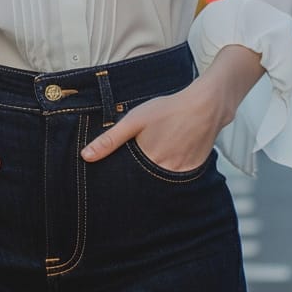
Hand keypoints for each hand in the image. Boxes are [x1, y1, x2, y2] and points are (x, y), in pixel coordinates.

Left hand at [80, 84, 224, 169]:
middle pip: (145, 185)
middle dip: (136, 182)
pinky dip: (170, 173)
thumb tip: (86, 156)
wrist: (206, 106)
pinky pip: (177, 178)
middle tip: (136, 167)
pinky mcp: (194, 170)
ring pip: (161, 183)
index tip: (115, 183)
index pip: (129, 182)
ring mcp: (181, 174)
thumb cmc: (169, 110)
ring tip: (154, 158)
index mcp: (149, 162)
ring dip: (153, 178)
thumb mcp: (134, 120)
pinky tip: (170, 156)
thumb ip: (110, 139)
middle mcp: (166, 172)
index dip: (121, 181)